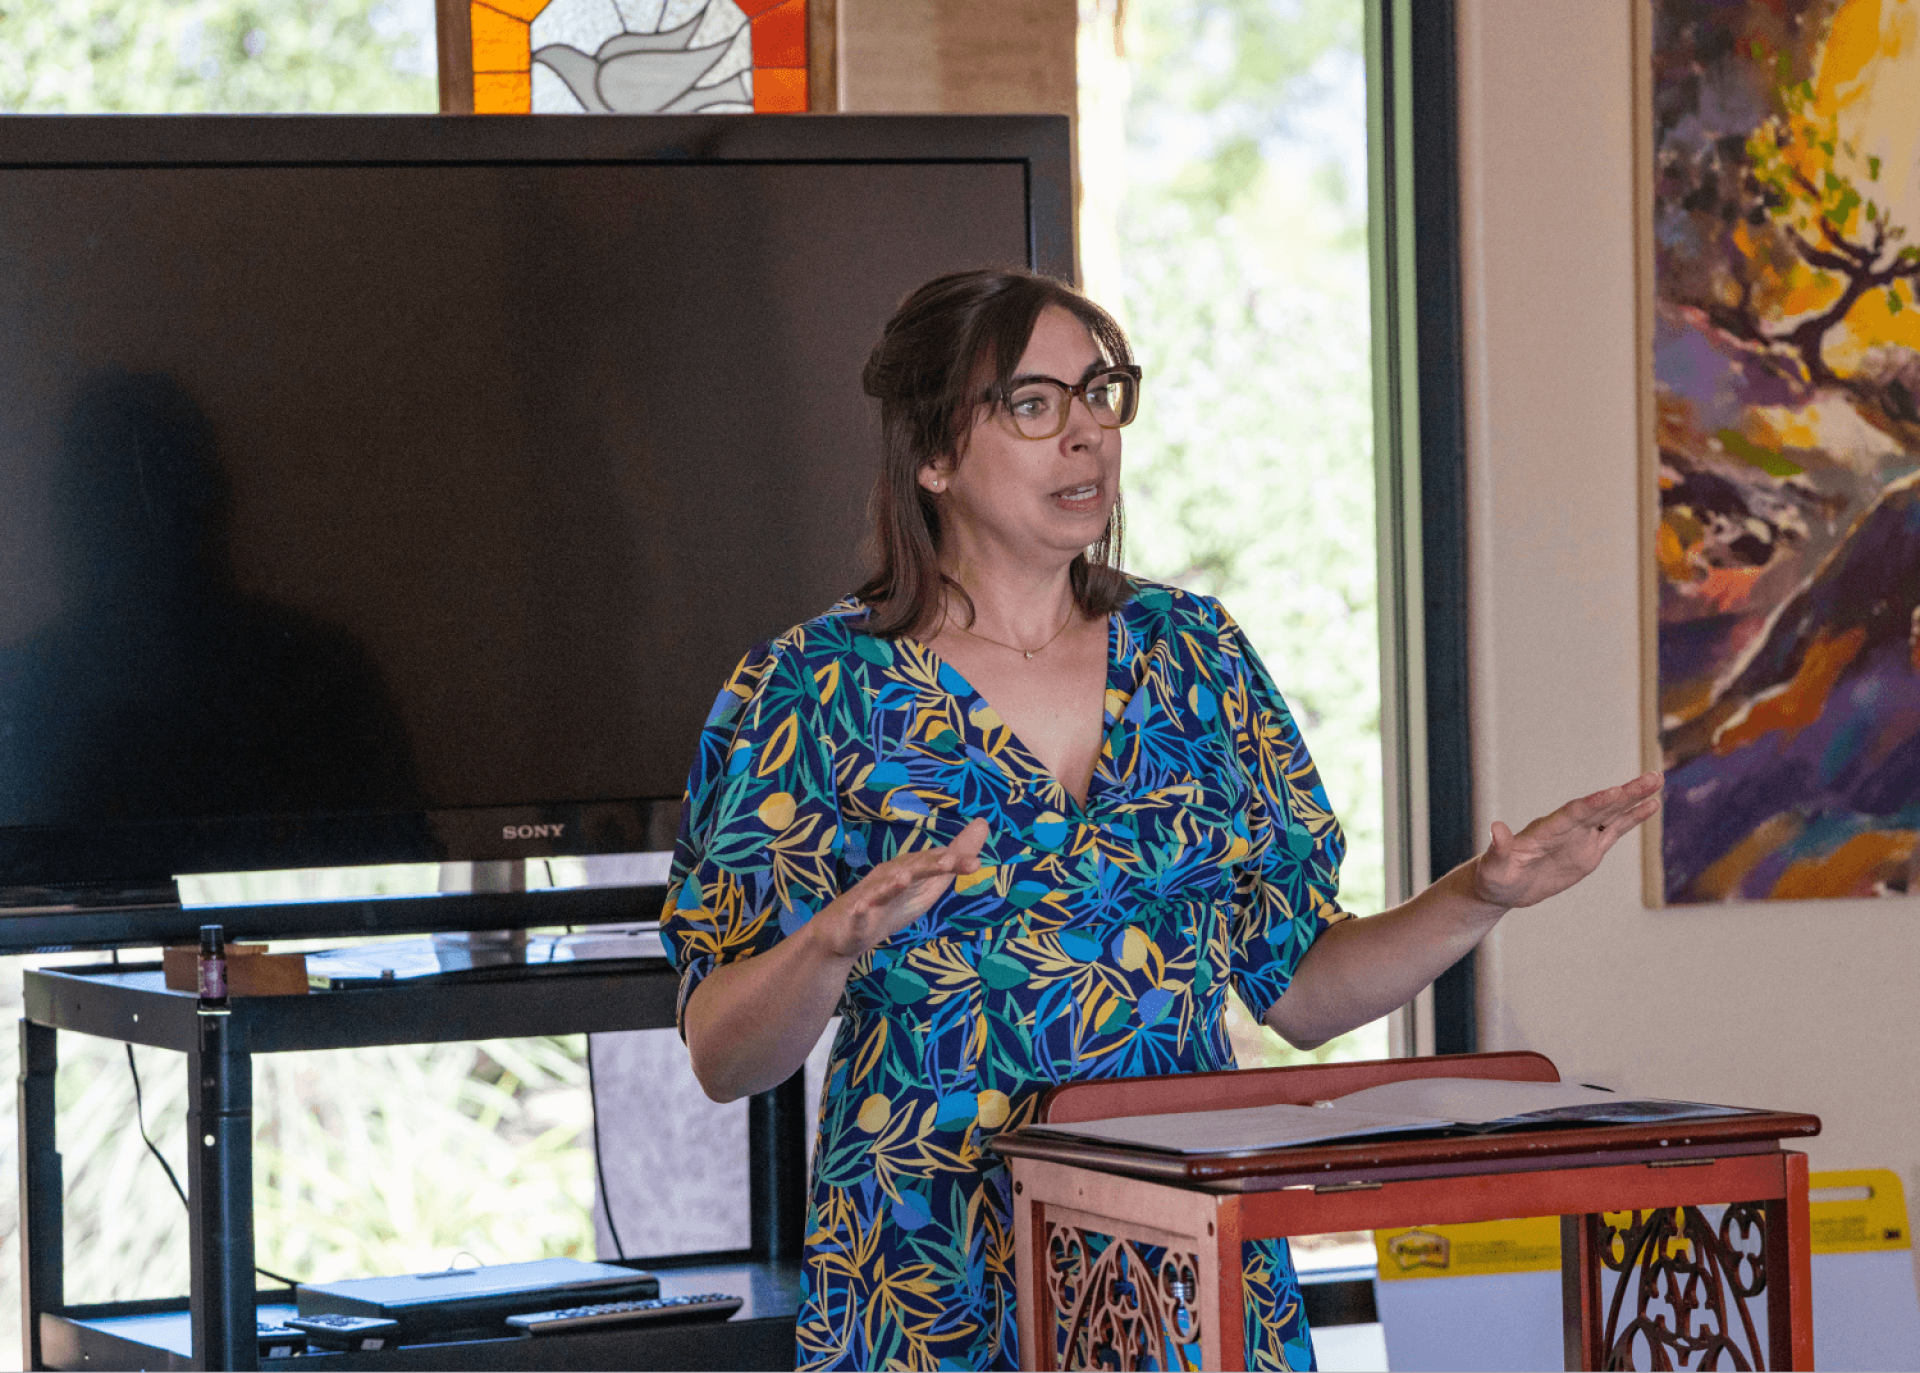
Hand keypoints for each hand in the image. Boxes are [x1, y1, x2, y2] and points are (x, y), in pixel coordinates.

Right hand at [811, 817, 989, 959]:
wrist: (843, 932)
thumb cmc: (890, 905)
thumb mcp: (927, 886)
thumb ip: (953, 861)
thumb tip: (983, 826)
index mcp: (909, 869)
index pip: (934, 862)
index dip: (954, 862)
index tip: (976, 863)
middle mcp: (890, 876)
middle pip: (911, 869)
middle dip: (929, 865)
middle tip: (950, 861)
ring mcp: (871, 896)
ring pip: (883, 888)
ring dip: (892, 883)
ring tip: (903, 877)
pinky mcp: (855, 917)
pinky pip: (858, 913)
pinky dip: (861, 910)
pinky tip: (862, 909)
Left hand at [1470, 772, 1662, 908]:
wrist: (1504, 887)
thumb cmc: (1494, 877)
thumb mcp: (1494, 868)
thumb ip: (1499, 849)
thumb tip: (1497, 828)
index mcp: (1545, 831)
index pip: (1572, 814)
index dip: (1594, 803)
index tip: (1615, 792)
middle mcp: (1566, 828)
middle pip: (1599, 807)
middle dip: (1625, 793)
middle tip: (1652, 776)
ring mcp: (1579, 837)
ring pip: (1611, 814)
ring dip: (1634, 798)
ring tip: (1657, 780)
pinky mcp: (1589, 850)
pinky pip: (1614, 831)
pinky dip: (1632, 818)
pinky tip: (1651, 805)